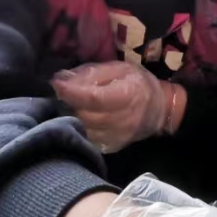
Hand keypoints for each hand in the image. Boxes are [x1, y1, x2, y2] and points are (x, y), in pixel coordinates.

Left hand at [52, 61, 182, 153]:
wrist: (160, 110)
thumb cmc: (139, 84)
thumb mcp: (120, 69)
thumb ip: (92, 73)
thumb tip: (62, 79)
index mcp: (128, 95)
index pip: (93, 98)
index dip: (71, 92)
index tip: (56, 83)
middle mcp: (124, 119)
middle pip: (84, 115)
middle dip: (69, 103)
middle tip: (65, 92)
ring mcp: (118, 136)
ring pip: (83, 128)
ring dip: (72, 116)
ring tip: (72, 104)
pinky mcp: (112, 147)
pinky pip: (87, 138)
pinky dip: (80, 127)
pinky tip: (81, 118)